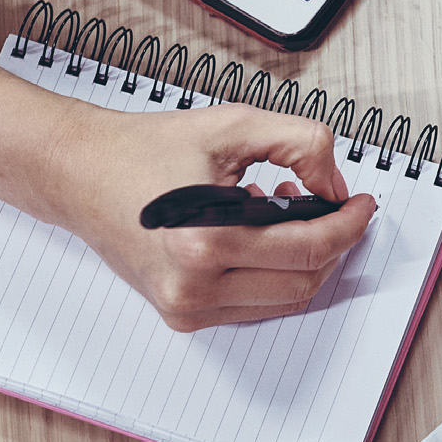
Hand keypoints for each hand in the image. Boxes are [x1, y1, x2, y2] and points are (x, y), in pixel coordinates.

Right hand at [46, 101, 377, 331]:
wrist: (79, 173)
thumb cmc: (144, 149)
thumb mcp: (232, 126)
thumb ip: (300, 142)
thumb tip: (335, 183)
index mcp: (204, 241)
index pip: (310, 248)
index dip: (349, 225)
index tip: (362, 204)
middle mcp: (193, 286)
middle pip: (304, 282)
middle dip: (333, 244)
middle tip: (334, 204)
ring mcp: (186, 308)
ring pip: (283, 300)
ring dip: (304, 260)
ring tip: (288, 208)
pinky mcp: (181, 315)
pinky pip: (253, 305)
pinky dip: (273, 273)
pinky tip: (261, 231)